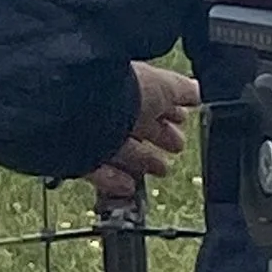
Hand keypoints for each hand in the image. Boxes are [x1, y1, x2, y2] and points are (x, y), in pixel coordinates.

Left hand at [89, 60, 198, 197]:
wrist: (78, 107)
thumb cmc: (120, 89)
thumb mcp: (164, 85)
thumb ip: (182, 90)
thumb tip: (198, 92)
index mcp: (128, 84)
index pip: (154, 99)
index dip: (171, 112)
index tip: (183, 120)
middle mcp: (108, 105)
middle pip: (138, 124)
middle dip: (160, 135)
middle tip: (177, 146)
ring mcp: (90, 131)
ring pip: (120, 148)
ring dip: (143, 160)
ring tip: (161, 170)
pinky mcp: (74, 156)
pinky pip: (96, 170)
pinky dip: (114, 180)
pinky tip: (130, 187)